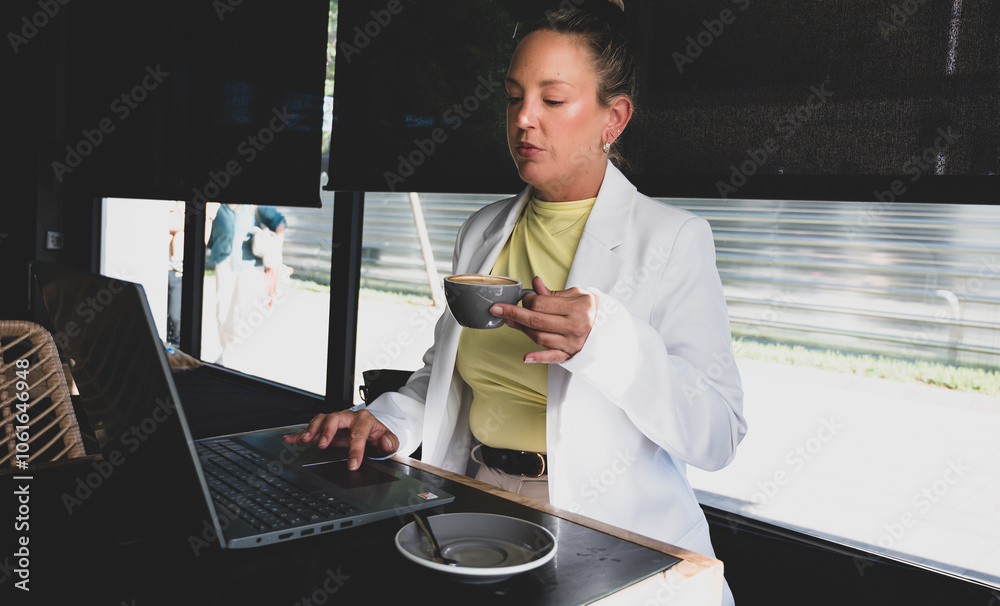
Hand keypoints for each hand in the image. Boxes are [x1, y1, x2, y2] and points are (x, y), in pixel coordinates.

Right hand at [282, 409, 398, 470]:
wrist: (373, 431)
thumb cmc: (378, 436)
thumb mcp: (389, 440)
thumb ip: (389, 442)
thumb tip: (384, 443)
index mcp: (364, 420)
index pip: (359, 433)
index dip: (355, 449)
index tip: (352, 464)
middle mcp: (348, 417)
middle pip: (335, 418)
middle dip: (328, 431)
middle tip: (323, 445)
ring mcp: (336, 421)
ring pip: (322, 419)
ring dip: (313, 429)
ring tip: (307, 440)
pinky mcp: (326, 428)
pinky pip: (311, 428)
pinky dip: (300, 434)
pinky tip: (290, 439)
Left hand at [490, 276, 597, 363]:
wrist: (609, 328)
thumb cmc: (590, 309)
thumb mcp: (576, 295)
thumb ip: (553, 293)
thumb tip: (535, 284)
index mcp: (576, 307)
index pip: (541, 304)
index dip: (527, 301)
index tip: (524, 299)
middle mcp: (574, 325)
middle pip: (536, 320)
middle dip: (513, 314)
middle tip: (497, 309)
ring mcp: (571, 342)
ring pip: (539, 337)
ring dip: (521, 329)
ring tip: (509, 322)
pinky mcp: (570, 355)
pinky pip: (552, 357)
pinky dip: (538, 358)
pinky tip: (525, 357)